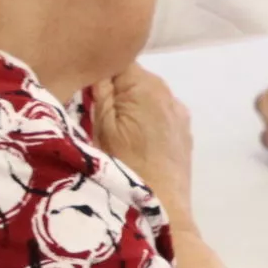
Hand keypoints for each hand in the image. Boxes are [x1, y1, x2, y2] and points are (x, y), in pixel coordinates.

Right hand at [93, 65, 196, 219]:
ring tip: (115, 132)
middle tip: (94, 113)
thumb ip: (98, 92)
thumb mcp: (100, 127)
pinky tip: (136, 143)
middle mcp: (168, 92)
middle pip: (133, 78)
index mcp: (146, 85)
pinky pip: (159, 115)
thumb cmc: (125, 166)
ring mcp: (179, 113)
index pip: (118, 59)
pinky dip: (146, 121)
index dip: (98, 70)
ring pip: (146, 97)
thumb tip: (96, 66)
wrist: (163, 207)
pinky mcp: (184, 132)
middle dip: (115, 90)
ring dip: (131, 106)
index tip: (83, 86)